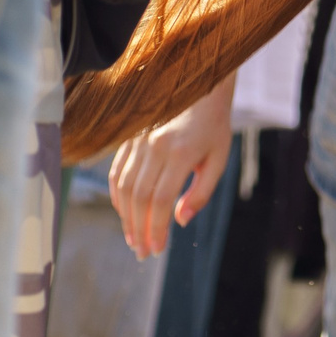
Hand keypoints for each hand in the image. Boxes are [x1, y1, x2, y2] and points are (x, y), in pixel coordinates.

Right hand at [108, 75, 236, 257]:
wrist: (197, 84)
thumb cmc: (213, 125)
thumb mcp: (218, 159)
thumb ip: (201, 192)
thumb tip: (180, 221)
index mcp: (180, 153)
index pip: (160, 201)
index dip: (155, 229)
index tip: (155, 250)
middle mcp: (154, 146)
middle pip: (138, 198)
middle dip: (138, 229)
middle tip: (141, 252)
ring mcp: (138, 141)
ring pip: (123, 187)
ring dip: (125, 217)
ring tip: (133, 238)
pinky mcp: (129, 138)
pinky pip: (117, 172)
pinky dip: (117, 196)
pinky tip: (124, 213)